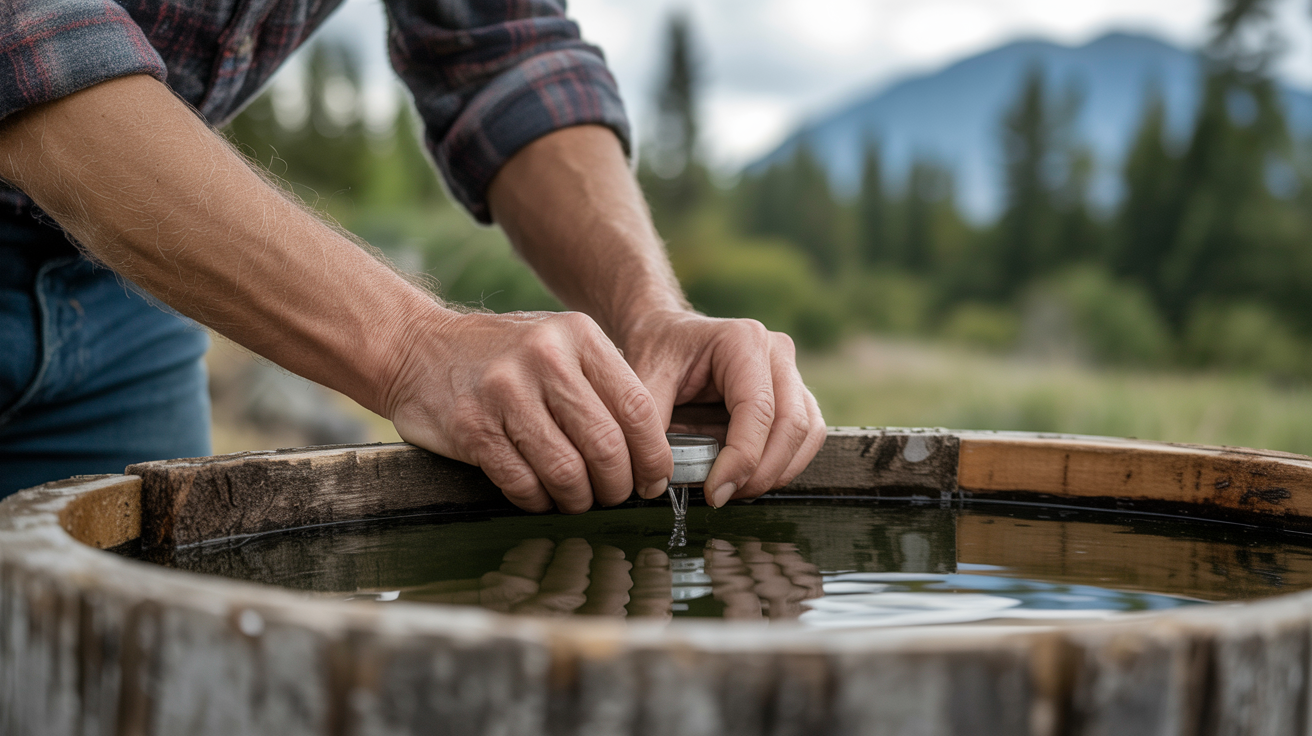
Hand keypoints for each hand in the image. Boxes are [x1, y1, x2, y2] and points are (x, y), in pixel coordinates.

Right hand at [384, 309, 673, 513]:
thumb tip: (652, 452)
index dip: (653, 455)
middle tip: (616, 496)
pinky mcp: (472, 427)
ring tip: (578, 500)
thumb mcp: (558, 346)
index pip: (638, 407)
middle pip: (606, 445)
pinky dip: (538, 501)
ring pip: (566, 471)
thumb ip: (602, 385)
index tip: (654, 479)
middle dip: (617, 485)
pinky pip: (523, 483)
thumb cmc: (502, 356)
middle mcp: (544, 357)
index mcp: (578, 335)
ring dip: (578, 499)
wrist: (417, 347)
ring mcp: (505, 391)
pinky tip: (541, 496)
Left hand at [618, 310, 826, 507]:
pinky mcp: (792, 394)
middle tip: (724, 497)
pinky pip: (806, 436)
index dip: (742, 459)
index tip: (715, 492)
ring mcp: (790, 373)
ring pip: (807, 434)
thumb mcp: (643, 377)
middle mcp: (776, 352)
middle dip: (762, 472)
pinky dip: (785, 464)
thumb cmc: (658, 349)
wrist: (667, 334)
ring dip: (778, 472)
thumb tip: (658, 479)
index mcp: (743, 340)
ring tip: (736, 490)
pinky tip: (750, 478)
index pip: (758, 410)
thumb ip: (649, 422)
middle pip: (792, 424)